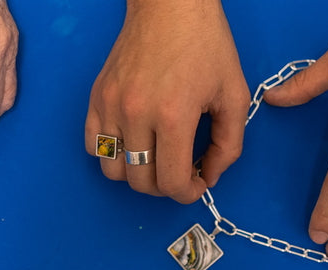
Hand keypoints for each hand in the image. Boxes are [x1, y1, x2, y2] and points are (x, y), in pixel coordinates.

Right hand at [85, 0, 249, 203]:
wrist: (170, 5)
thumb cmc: (205, 44)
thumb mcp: (233, 95)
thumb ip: (229, 144)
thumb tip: (211, 175)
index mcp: (173, 116)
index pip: (170, 182)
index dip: (187, 193)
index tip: (197, 183)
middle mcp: (136, 114)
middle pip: (140, 182)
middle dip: (165, 187)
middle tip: (180, 171)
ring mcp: (111, 106)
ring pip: (113, 172)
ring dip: (136, 175)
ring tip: (155, 159)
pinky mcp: (96, 98)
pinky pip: (93, 147)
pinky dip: (112, 155)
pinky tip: (133, 143)